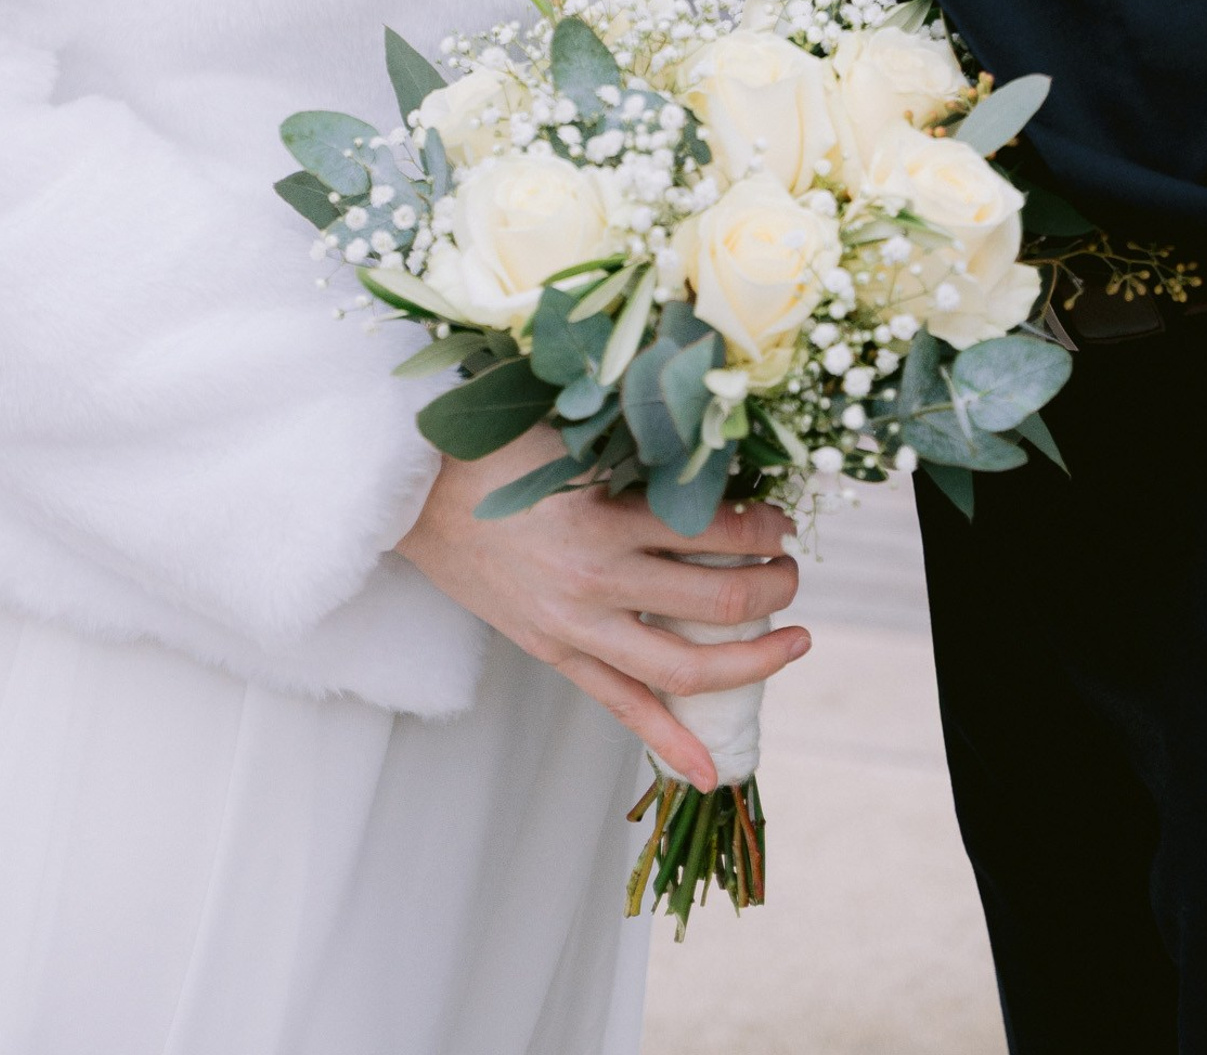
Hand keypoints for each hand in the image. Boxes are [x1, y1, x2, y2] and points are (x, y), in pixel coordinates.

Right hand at [397, 429, 806, 789]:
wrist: (412, 496)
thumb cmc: (496, 448)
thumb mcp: (573, 433)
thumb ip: (639, 450)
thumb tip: (715, 455)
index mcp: (605, 513)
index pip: (718, 530)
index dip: (766, 525)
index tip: (782, 518)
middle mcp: (598, 578)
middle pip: (720, 601)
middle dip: (775, 588)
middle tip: (794, 572)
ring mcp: (576, 627)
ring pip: (685, 667)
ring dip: (753, 659)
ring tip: (792, 640)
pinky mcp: (555, 654)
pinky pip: (622, 708)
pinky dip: (669, 742)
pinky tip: (711, 772)